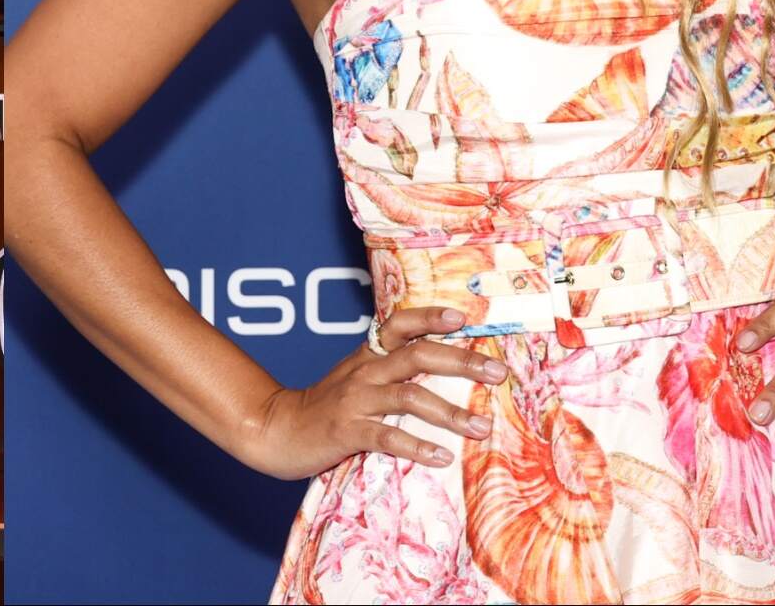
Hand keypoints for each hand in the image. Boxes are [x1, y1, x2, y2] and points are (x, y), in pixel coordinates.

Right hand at [240, 307, 507, 481]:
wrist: (276, 428)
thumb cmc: (326, 406)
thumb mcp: (356, 377)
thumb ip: (391, 369)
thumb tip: (444, 365)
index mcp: (368, 355)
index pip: (401, 324)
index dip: (431, 317)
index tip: (464, 317)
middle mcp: (364, 371)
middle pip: (418, 355)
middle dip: (461, 362)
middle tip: (498, 373)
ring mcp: (355, 400)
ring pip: (410, 397)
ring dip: (451, 412)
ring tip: (481, 427)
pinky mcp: (347, 431)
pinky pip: (388, 436)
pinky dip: (418, 446)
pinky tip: (441, 457)